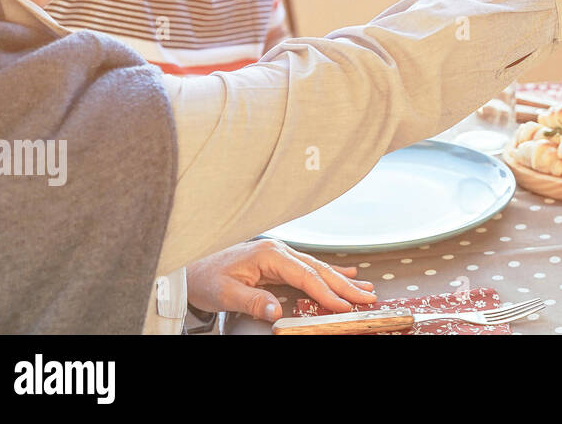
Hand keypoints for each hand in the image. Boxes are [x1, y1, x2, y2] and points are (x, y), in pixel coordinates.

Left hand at [186, 239, 375, 322]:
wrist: (192, 266)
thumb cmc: (206, 277)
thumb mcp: (226, 293)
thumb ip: (253, 301)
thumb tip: (278, 311)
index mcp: (270, 254)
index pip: (306, 276)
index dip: (327, 292)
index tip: (344, 306)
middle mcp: (280, 251)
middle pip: (319, 270)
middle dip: (345, 286)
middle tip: (369, 297)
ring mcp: (281, 255)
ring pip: (319, 269)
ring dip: (343, 280)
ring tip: (367, 288)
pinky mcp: (280, 262)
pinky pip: (310, 268)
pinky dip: (331, 273)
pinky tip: (348, 274)